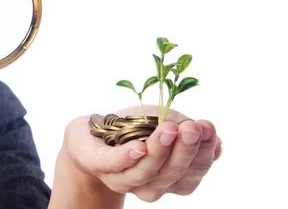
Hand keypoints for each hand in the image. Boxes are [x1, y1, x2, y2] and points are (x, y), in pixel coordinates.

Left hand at [63, 105, 221, 202]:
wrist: (90, 132)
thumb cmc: (133, 128)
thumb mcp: (164, 123)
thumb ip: (187, 133)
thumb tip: (216, 142)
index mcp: (172, 176)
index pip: (195, 170)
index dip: (204, 151)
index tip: (207, 126)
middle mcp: (150, 184)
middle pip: (173, 174)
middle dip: (185, 151)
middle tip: (191, 128)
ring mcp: (123, 178)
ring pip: (146, 173)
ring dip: (160, 151)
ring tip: (168, 130)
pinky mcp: (98, 164)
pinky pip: (114, 164)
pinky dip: (127, 157)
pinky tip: (138, 147)